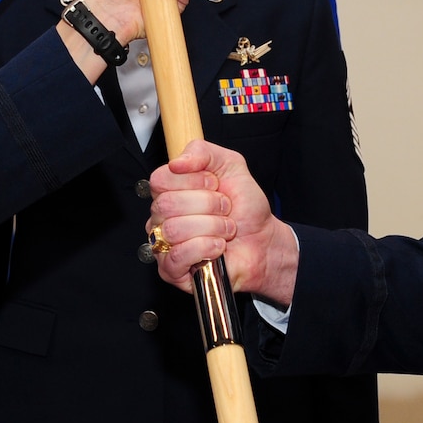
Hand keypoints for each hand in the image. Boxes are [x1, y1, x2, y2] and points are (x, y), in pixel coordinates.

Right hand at [148, 141, 299, 303]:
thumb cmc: (245, 207)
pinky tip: (218, 247)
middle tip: (226, 210)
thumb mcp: (230, 165)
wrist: (263, 240)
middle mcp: (162, 216)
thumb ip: (203, 152)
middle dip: (208, 205)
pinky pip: (176, 256)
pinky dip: (205, 248)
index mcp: (170, 191)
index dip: (192, 181)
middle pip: (167, 204)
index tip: (214, 184)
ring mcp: (164, 244)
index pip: (159, 179)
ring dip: (212, 227)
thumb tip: (176, 163)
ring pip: (173, 230)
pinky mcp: (171, 270)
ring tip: (226, 230)